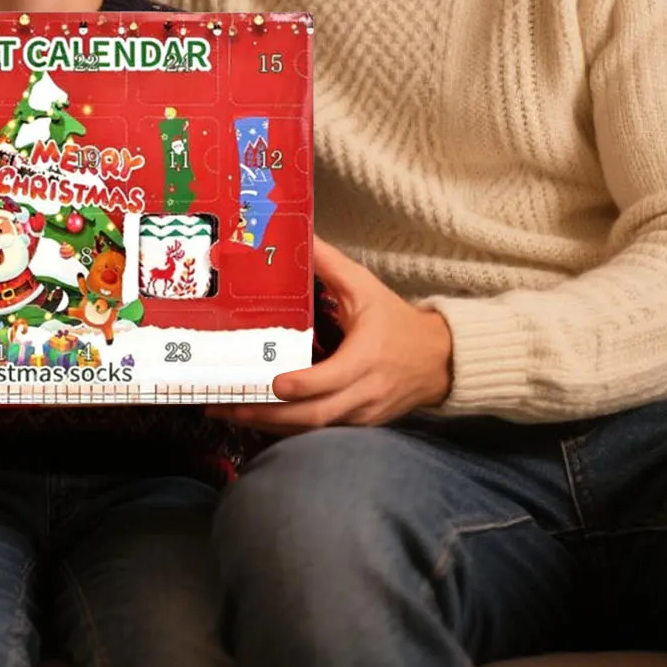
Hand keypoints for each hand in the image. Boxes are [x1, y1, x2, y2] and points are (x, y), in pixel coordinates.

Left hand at [211, 239, 452, 435]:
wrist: (439, 361)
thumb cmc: (396, 321)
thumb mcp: (366, 287)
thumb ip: (330, 264)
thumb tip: (299, 234)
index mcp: (367, 358)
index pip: (332, 379)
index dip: (303, 385)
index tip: (273, 383)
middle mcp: (364, 393)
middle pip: (314, 415)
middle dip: (268, 415)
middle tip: (227, 407)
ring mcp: (361, 415)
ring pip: (312, 429)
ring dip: (270, 425)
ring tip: (228, 413)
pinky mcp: (357, 425)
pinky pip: (319, 432)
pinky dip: (287, 428)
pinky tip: (256, 419)